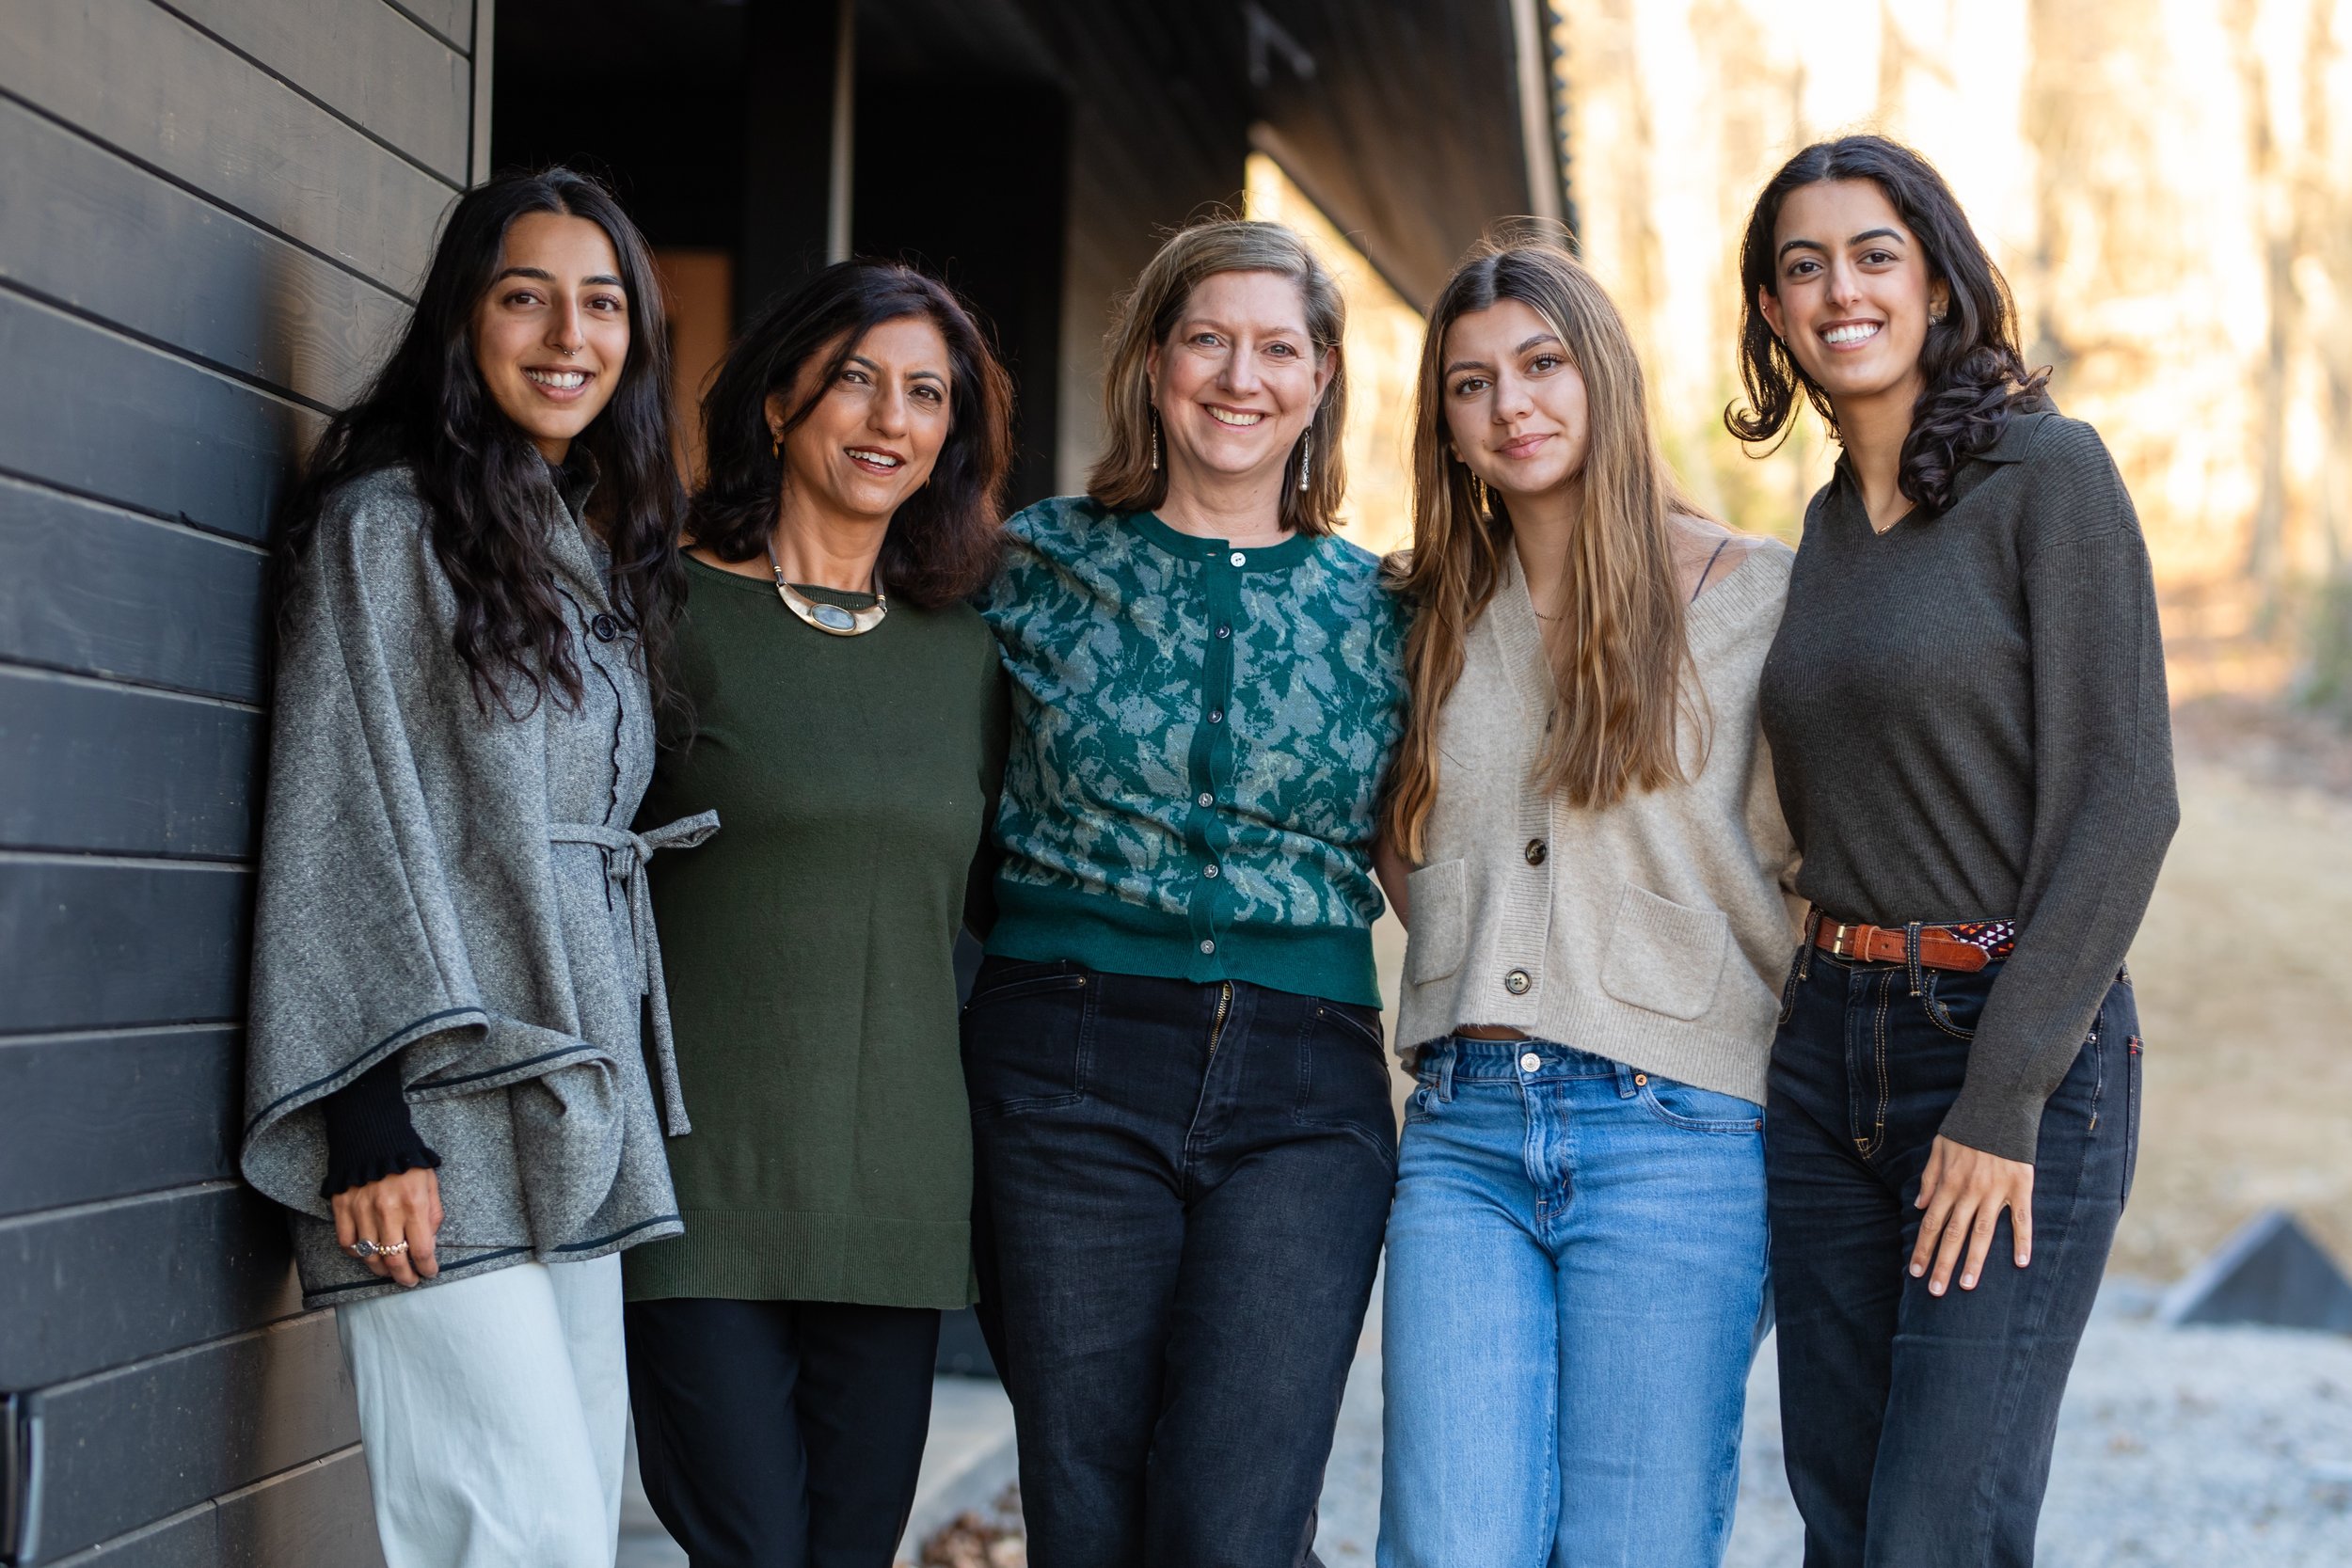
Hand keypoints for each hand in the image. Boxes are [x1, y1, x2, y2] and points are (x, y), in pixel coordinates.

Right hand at [331, 1168, 443, 1287]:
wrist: (373, 1136)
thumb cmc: (407, 1161)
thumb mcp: (431, 1182)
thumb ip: (433, 1214)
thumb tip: (430, 1243)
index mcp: (414, 1204)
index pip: (422, 1250)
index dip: (427, 1268)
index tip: (429, 1273)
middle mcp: (387, 1211)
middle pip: (394, 1260)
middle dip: (404, 1277)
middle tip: (409, 1281)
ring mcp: (361, 1211)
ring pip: (370, 1256)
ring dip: (382, 1270)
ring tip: (390, 1271)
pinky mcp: (342, 1208)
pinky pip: (347, 1243)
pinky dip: (357, 1254)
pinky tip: (368, 1253)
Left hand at [1910, 1135, 2031, 1295]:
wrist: (2000, 1103)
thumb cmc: (1966, 1126)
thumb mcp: (1939, 1147)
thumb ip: (1930, 1178)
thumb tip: (1920, 1206)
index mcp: (1948, 1182)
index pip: (1931, 1224)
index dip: (1922, 1248)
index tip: (1914, 1272)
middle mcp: (1970, 1191)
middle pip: (1954, 1235)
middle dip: (1942, 1264)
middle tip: (1935, 1291)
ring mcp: (1996, 1191)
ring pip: (1983, 1233)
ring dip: (1974, 1261)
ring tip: (1967, 1285)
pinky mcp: (2021, 1187)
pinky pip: (2022, 1219)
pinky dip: (2023, 1241)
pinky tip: (2020, 1263)